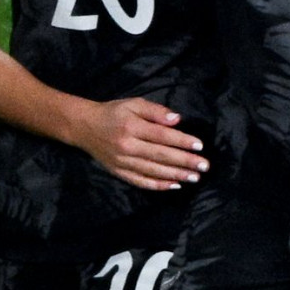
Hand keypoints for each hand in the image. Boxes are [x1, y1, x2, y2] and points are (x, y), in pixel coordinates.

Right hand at [68, 97, 208, 191]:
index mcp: (131, 126)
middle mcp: (127, 146)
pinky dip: (158, 185)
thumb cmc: (113, 113)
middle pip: (160, 155)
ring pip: (153, 171)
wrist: (85, 127)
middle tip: (204, 166)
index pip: (162, 136)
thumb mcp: (133, 103)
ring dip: (176, 175)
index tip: (200, 146)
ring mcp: (122, 162)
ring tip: (194, 177)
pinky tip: (174, 185)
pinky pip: (141, 181)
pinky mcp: (119, 172)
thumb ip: (155, 111)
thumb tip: (177, 119)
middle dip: (185, 161)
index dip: (182, 141)